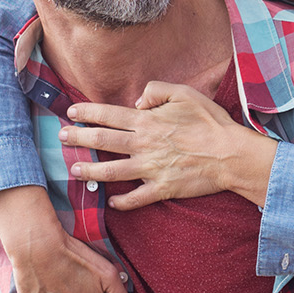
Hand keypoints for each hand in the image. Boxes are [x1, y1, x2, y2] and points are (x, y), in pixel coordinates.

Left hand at [61, 83, 278, 209]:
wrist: (231, 155)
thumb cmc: (211, 122)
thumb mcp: (186, 93)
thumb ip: (157, 90)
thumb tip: (137, 101)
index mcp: (148, 121)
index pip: (109, 115)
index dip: (87, 113)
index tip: (71, 112)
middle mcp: (144, 144)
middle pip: (102, 141)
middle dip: (78, 138)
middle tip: (62, 137)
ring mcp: (151, 169)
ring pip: (111, 172)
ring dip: (89, 171)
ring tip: (75, 170)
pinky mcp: (162, 188)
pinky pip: (136, 198)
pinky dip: (122, 202)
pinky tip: (111, 202)